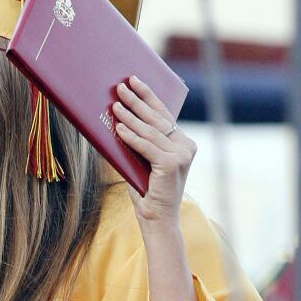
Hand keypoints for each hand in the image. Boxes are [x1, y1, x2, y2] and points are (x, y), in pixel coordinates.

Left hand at [112, 76, 196, 227]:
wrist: (156, 219)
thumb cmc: (146, 191)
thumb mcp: (143, 162)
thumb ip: (140, 143)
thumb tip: (118, 118)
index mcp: (183, 143)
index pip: (163, 115)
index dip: (148, 96)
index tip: (134, 80)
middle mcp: (186, 147)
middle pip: (156, 119)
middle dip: (137, 101)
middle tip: (120, 86)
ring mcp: (181, 155)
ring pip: (149, 132)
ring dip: (130, 117)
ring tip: (115, 106)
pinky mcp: (171, 165)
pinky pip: (146, 147)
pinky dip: (131, 137)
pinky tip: (119, 128)